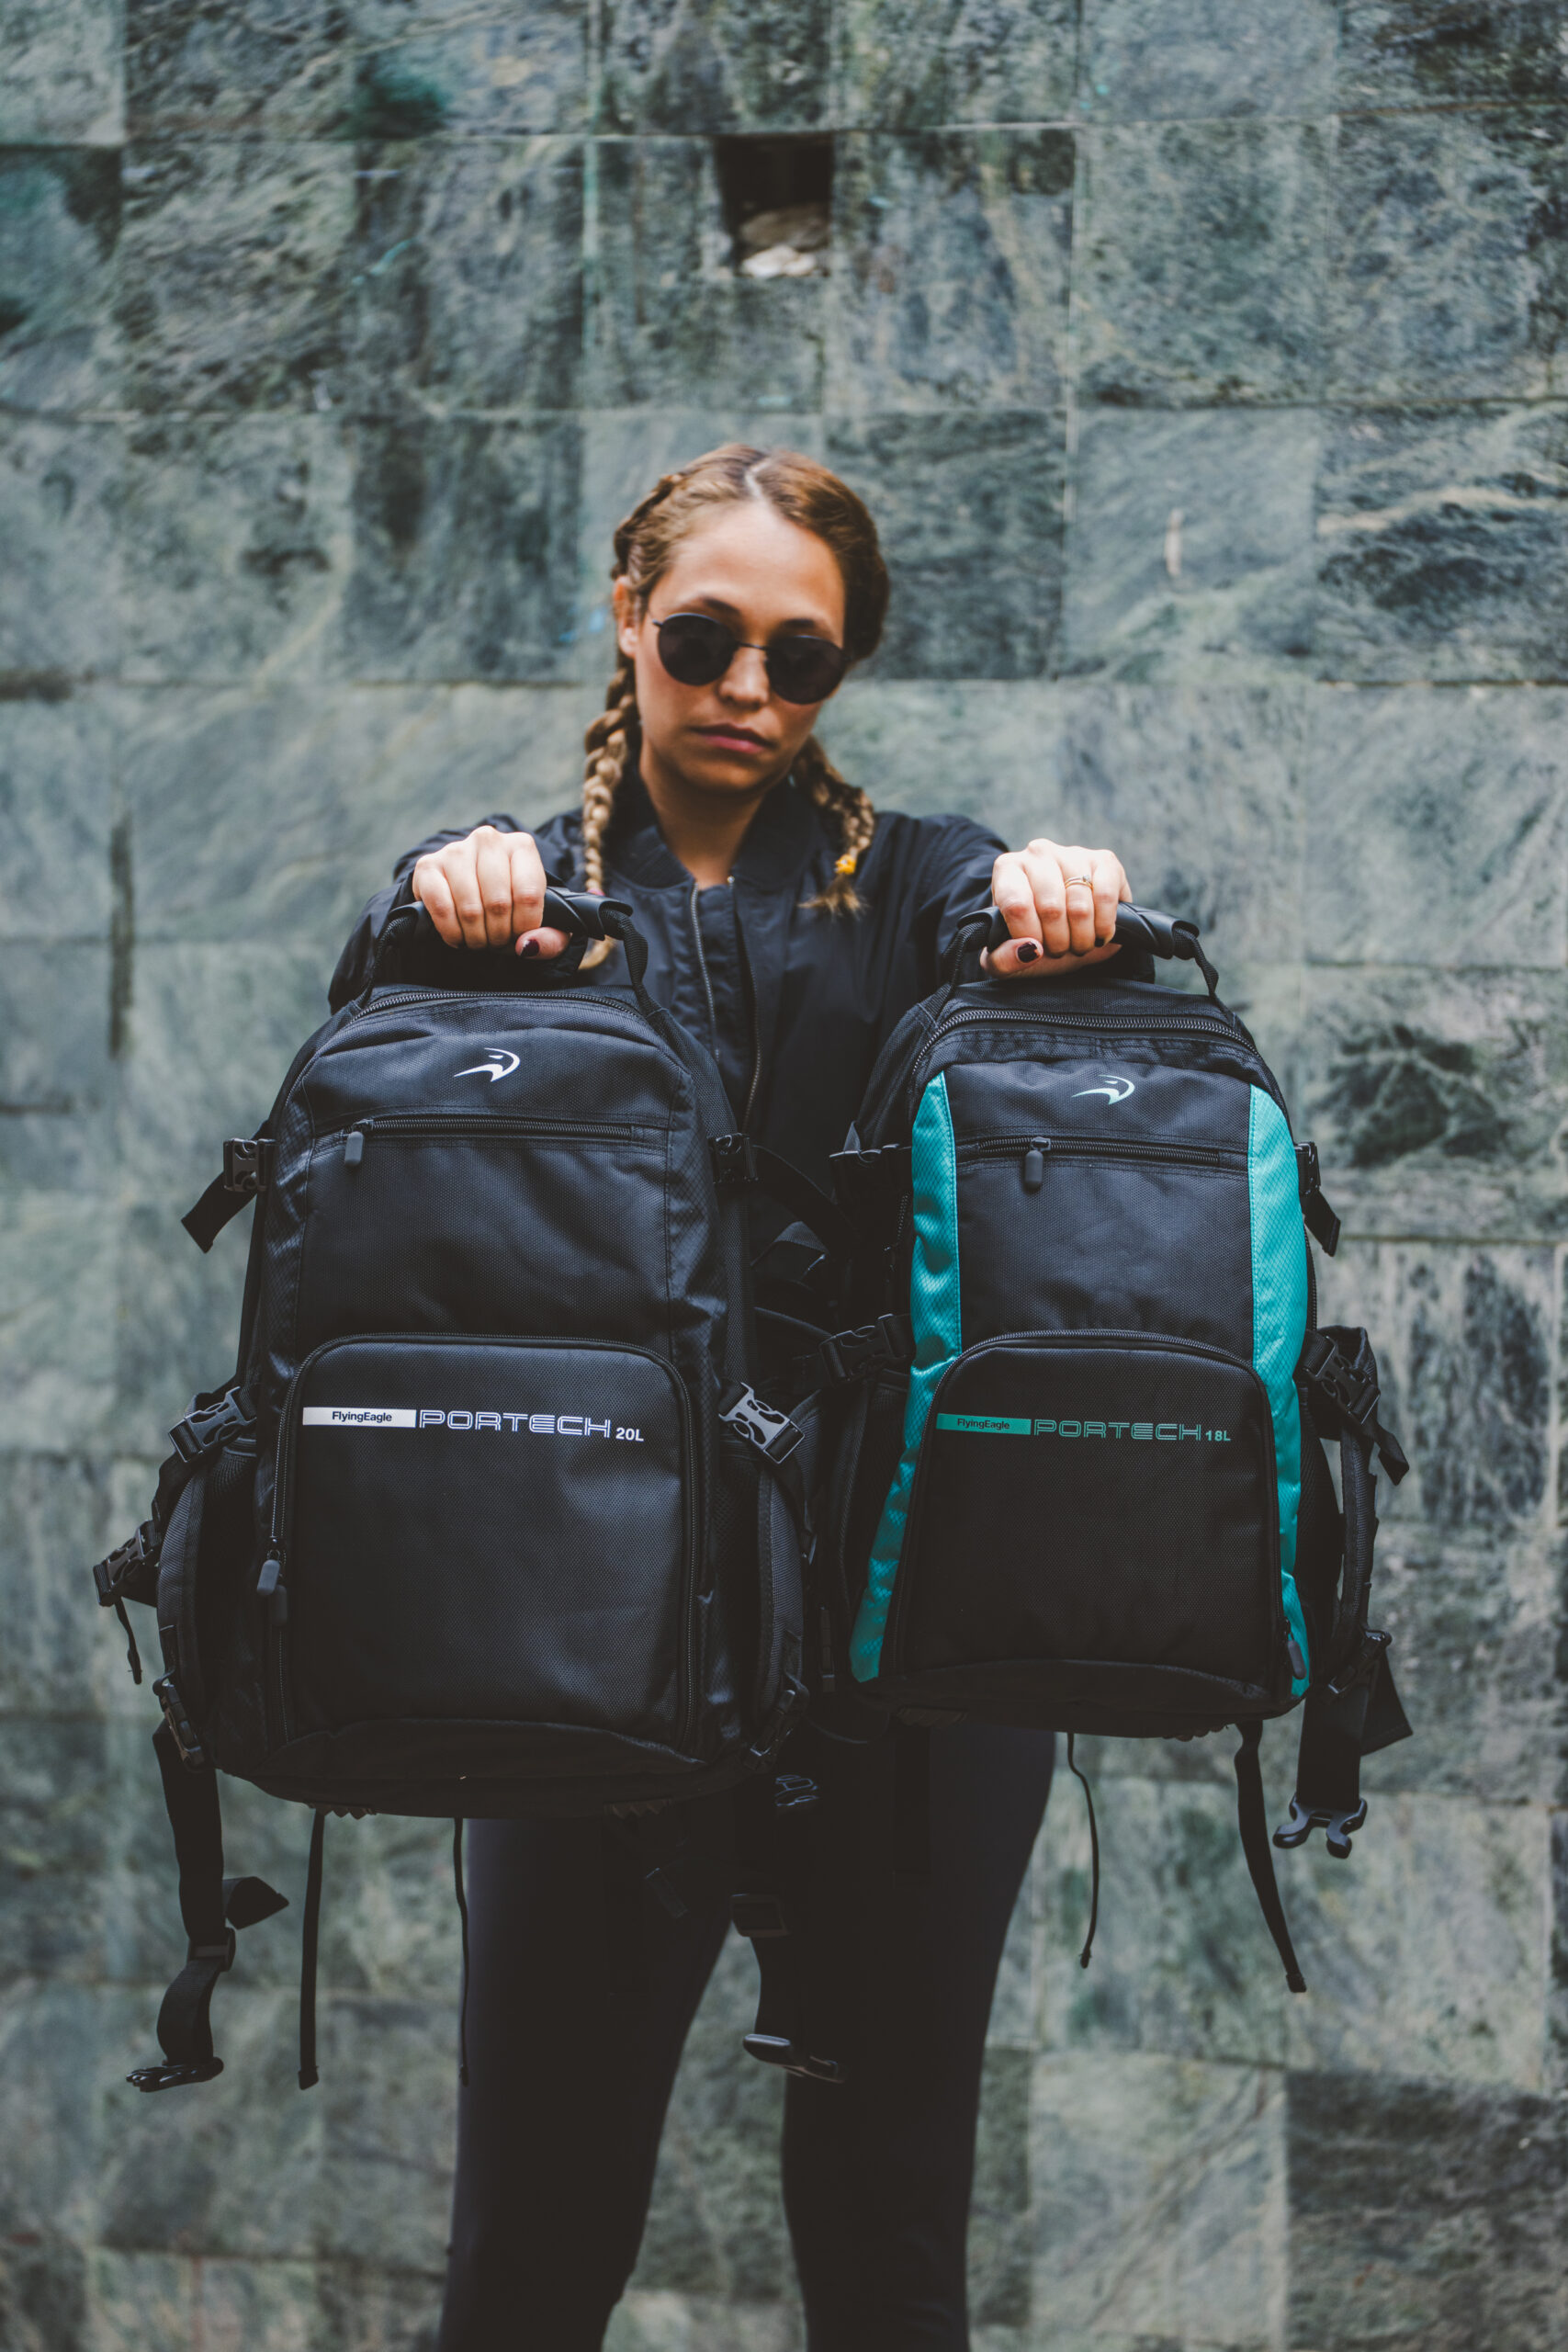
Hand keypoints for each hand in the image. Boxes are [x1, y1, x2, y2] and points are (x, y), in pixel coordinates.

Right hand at [411, 825, 570, 957]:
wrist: (472, 894)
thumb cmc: (512, 909)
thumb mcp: (542, 924)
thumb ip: (551, 939)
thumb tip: (527, 946)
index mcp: (521, 846)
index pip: (528, 894)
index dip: (524, 927)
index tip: (519, 937)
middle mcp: (488, 840)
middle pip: (498, 903)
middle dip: (499, 935)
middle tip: (496, 942)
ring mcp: (455, 850)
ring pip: (470, 908)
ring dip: (475, 937)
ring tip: (479, 940)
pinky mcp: (427, 866)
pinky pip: (441, 907)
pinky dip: (451, 931)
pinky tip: (457, 936)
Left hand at [984, 840, 1130, 978]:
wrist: (1068, 934)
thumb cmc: (1033, 941)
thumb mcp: (1007, 959)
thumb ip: (1003, 960)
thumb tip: (1028, 950)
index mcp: (1007, 869)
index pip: (1017, 905)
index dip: (1030, 935)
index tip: (1035, 948)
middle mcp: (1038, 853)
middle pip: (1051, 908)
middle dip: (1058, 942)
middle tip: (1059, 949)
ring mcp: (1073, 853)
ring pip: (1080, 907)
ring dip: (1082, 938)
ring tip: (1077, 943)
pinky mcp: (1105, 860)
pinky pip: (1105, 897)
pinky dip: (1104, 926)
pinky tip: (1098, 933)